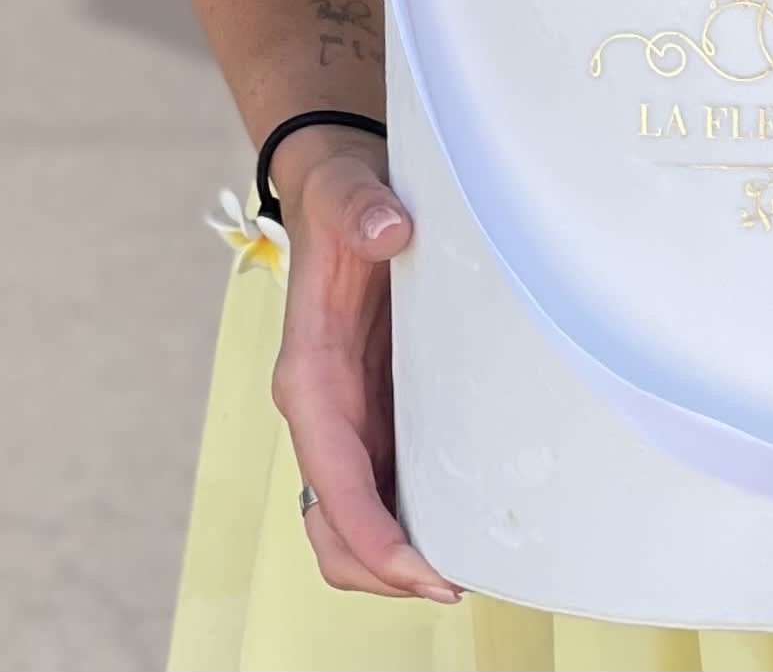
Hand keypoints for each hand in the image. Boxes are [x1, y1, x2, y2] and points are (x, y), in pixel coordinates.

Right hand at [268, 128, 460, 601]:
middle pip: (335, 526)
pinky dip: (411, 521)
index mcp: (310, 374)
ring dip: (395, 558)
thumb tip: (389, 229)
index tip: (419, 569)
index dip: (372, 534)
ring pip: (355, 522)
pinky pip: (384, 487)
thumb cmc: (342, 200)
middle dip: (384, 569)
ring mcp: (350, 418)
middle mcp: (324, 410)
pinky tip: (460, 521)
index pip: (332, 478)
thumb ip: (363, 209)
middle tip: (455, 583)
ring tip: (461, 570)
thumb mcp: (350, 193)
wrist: (341, 189)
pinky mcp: (377, 410)